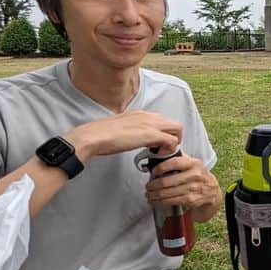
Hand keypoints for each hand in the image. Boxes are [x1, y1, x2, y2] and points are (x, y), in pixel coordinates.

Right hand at [65, 110, 181, 161]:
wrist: (93, 136)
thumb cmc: (101, 135)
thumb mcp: (119, 127)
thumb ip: (130, 130)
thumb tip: (132, 137)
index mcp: (140, 114)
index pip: (162, 120)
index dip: (163, 133)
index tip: (156, 144)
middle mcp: (148, 116)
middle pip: (174, 123)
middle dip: (173, 137)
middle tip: (162, 149)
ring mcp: (151, 124)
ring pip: (177, 129)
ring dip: (173, 142)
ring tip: (160, 153)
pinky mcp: (151, 135)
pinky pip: (172, 141)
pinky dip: (170, 149)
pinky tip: (158, 155)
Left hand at [145, 154, 222, 212]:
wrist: (212, 191)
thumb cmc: (198, 176)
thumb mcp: (193, 164)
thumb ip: (179, 159)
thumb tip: (160, 154)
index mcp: (194, 163)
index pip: (174, 163)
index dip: (160, 168)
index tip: (153, 172)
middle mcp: (195, 175)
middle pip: (167, 181)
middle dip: (152, 185)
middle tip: (147, 186)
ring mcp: (193, 189)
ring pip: (166, 193)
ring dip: (153, 195)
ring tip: (148, 194)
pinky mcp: (191, 200)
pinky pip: (170, 201)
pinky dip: (159, 202)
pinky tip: (154, 201)